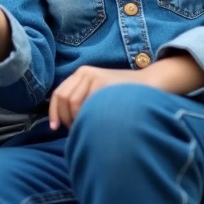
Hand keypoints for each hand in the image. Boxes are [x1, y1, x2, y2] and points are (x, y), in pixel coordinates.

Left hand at [49, 55, 203, 130]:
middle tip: (75, 130)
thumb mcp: (99, 92)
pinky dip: (87, 116)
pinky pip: (87, 104)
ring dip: (76, 120)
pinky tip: (95, 122)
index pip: (58, 93)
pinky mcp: (103, 82)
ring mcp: (93, 76)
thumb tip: (64, 121)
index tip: (54, 127)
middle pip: (63, 99)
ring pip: (73, 103)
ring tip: (88, 127)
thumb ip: (83, 100)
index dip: (54, 112)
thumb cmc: (123, 95)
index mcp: (80, 74)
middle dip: (65, 118)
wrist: (149, 83)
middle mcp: (84, 72)